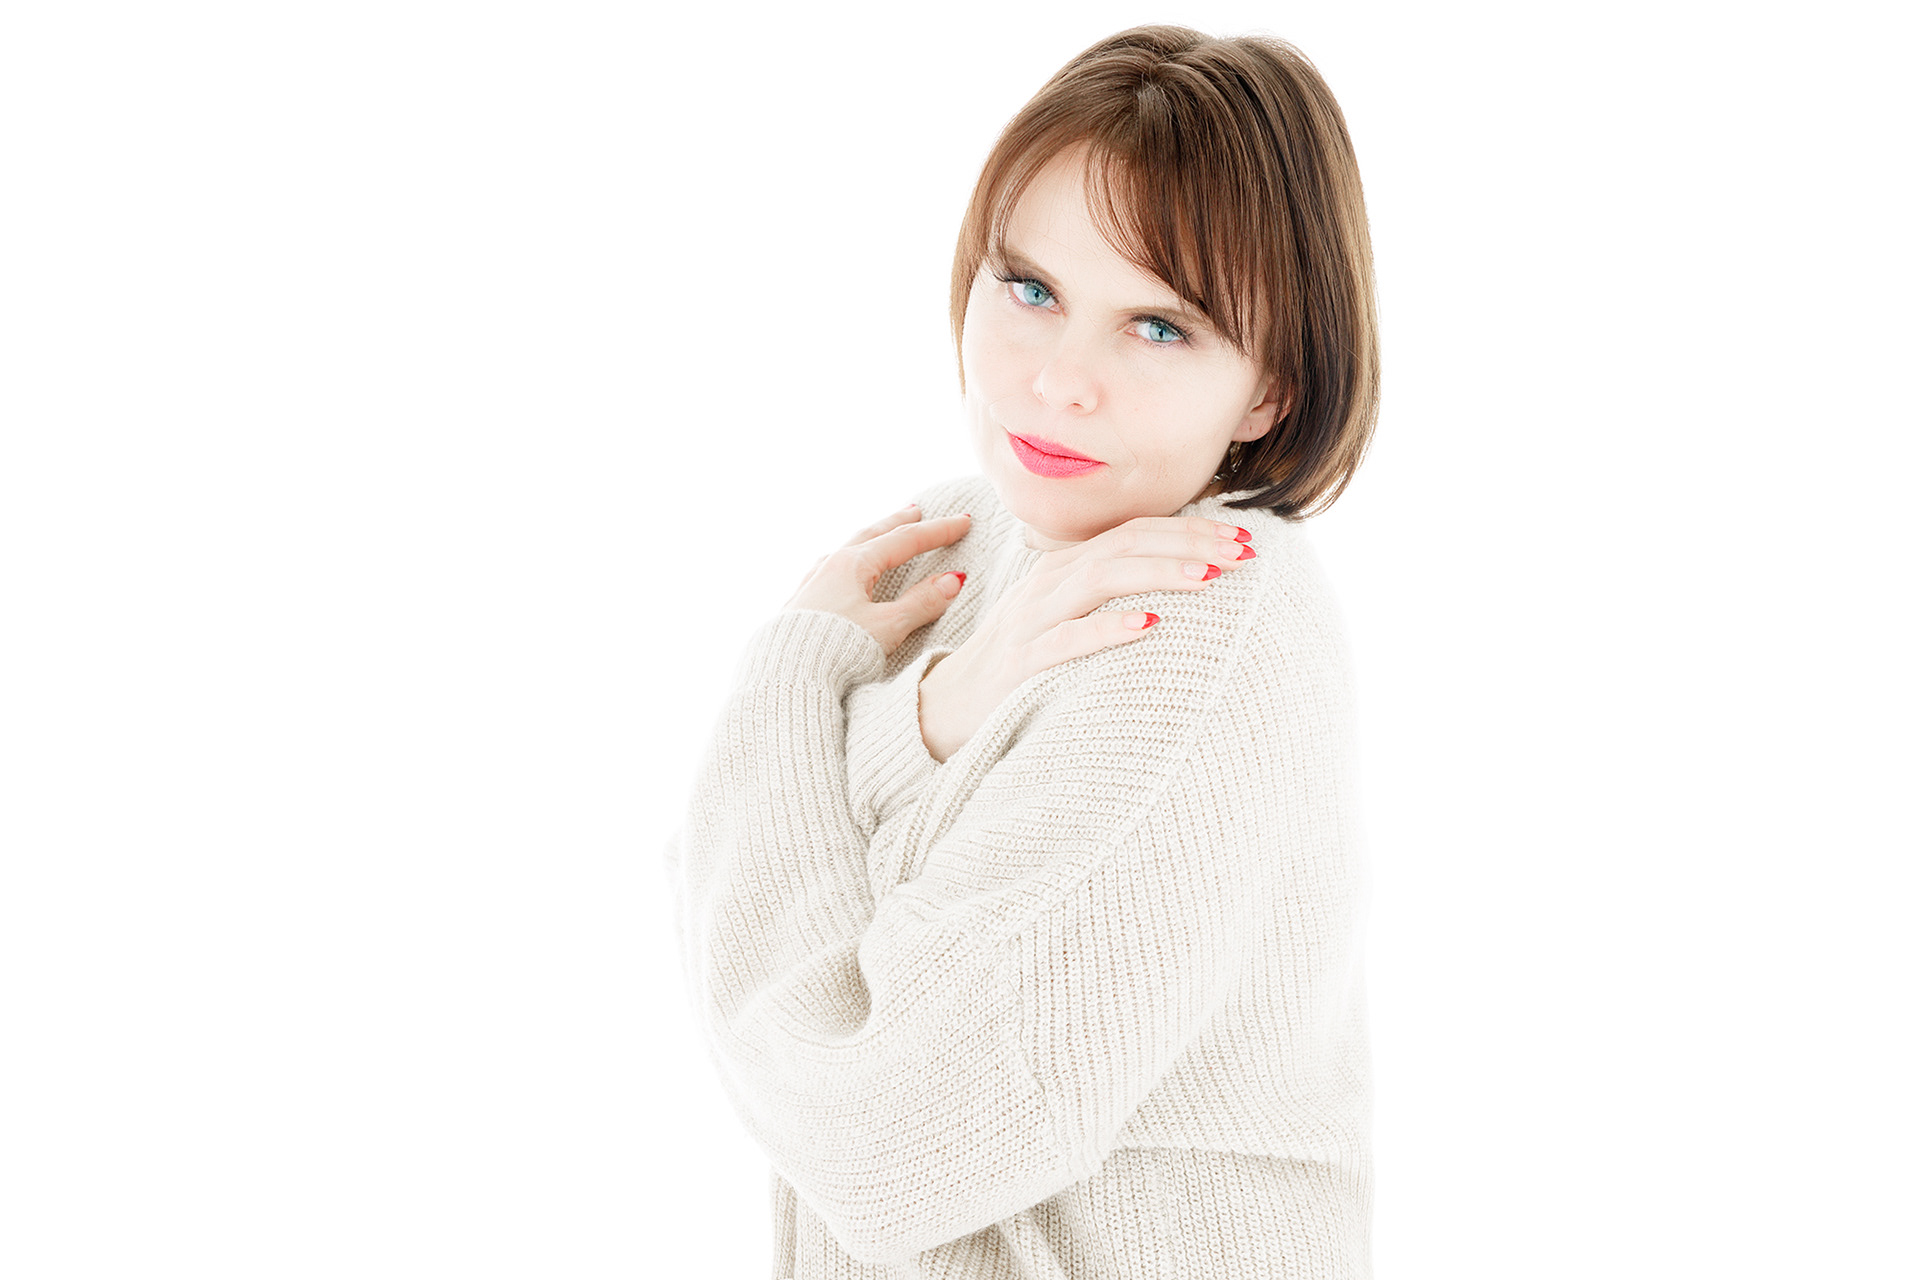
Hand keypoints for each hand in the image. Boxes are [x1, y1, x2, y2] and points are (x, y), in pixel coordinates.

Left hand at [782, 503, 973, 656]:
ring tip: (881, 536)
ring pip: (847, 550)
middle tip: (918, 511)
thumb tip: (953, 580)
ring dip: (869, 540)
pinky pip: (830, 571)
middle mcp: (830, 567)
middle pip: (871, 535)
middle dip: (898, 523)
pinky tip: (841, 571)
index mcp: (853, 565)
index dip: (937, 531)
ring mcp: (812, 584)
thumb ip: (921, 603)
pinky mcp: (800, 605)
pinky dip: (847, 562)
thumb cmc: (836, 651)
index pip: (904, 541)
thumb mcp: (888, 627)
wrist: (786, 677)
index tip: (964, 522)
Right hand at [915, 515, 1255, 763]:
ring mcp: (1034, 619)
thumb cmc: (1018, 660)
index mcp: (1063, 567)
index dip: (1189, 531)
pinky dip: (1107, 629)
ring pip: (1100, 579)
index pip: (1133, 532)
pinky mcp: (1023, 662)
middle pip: (1125, 545)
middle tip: (1243, 553)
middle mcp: (1049, 583)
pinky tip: (1147, 627)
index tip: (1242, 539)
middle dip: (1188, 545)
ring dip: (1158, 574)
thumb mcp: (1062, 613)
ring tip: (1208, 578)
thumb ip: (1107, 591)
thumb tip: (1178, 581)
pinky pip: (1068, 640)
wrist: (948, 704)